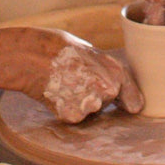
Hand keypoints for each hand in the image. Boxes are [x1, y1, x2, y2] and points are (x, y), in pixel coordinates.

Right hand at [24, 30, 143, 122]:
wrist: (30, 55)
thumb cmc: (58, 48)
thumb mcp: (91, 52)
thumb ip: (108, 72)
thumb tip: (120, 93)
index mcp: (117, 71)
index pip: (134, 99)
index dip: (129, 102)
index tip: (128, 106)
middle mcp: (108, 90)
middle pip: (107, 102)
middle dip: (96, 95)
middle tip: (76, 78)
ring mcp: (91, 105)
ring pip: (90, 110)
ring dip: (80, 103)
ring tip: (64, 84)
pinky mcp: (73, 116)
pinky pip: (73, 116)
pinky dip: (65, 108)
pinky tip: (57, 93)